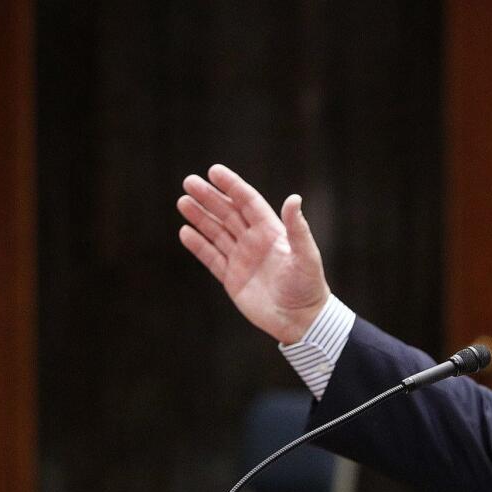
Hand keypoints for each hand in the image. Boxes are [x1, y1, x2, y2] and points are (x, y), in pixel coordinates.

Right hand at [177, 164, 329, 343]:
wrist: (300, 321)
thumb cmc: (308, 286)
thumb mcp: (306, 255)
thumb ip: (298, 228)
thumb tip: (294, 198)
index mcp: (272, 231)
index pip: (248, 202)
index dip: (232, 186)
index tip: (214, 171)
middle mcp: (255, 241)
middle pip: (228, 213)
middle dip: (209, 197)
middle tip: (189, 182)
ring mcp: (242, 259)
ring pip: (216, 232)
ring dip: (200, 217)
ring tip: (183, 201)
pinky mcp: (232, 278)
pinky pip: (212, 258)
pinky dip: (198, 245)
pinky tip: (185, 232)